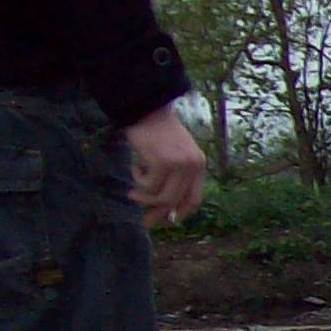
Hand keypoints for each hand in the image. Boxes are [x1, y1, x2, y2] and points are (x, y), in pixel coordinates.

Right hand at [125, 106, 205, 226]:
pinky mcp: (162, 162)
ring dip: (143, 197)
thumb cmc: (156, 132)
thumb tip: (164, 210)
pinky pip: (148, 185)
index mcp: (199, 164)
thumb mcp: (172, 155)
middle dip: (158, 213)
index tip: (169, 221)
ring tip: (132, 191)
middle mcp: (192, 166)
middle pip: (176, 201)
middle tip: (144, 222)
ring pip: (161, 197)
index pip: (195, 198)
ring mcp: (179, 164)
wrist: (146, 108)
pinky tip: (135, 167)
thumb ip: (173, 178)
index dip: (181, 212)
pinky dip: (138, 180)